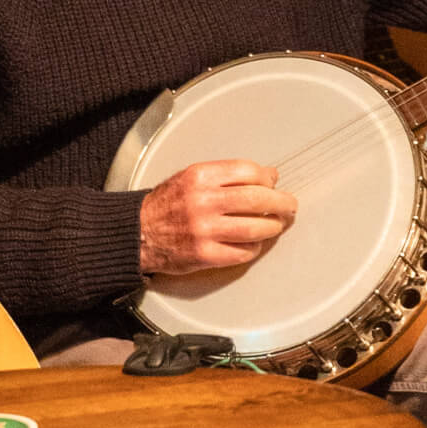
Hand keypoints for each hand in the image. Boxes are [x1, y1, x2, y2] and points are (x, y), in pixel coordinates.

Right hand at [139, 160, 296, 275]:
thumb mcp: (191, 177)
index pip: (248, 172)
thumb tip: (268, 175)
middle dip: (281, 202)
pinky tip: (254, 243)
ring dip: (273, 227)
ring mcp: (204, 231)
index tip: (274, 182)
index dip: (268, 178)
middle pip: (257, 199)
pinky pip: (242, 253)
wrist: (137, 232)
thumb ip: (227, 175)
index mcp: (200, 177)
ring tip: (277, 225)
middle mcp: (203, 202)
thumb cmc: (166, 204)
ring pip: (255, 228)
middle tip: (289, 205)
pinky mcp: (204, 255)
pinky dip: (254, 248)